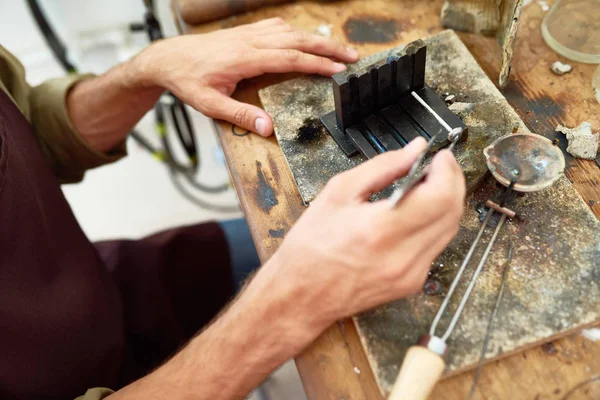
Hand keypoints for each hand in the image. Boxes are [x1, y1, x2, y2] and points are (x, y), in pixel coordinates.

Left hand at [134, 18, 357, 135]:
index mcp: (245, 59)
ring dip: (316, 39)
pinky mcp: (245, 32)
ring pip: (290, 30)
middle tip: (353, 57)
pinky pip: (277, 26)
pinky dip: (297, 31)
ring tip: (338, 49)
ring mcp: (248, 34)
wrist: (168, 58)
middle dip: (328, 48)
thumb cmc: (188, 81)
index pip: (290, 58)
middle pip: (298, 40)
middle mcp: (251, 41)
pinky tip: (305, 38)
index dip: (317, 64)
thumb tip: (268, 128)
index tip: (338, 72)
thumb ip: (239, 116)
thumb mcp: (209, 105)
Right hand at [261, 138, 465, 332]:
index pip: (440, 196)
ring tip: (427, 186)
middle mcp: (402, 256)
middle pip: (453, 212)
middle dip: (452, 182)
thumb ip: (382, 167)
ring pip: (450, 230)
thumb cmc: (311, 246)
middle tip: (438, 166)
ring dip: (446, 202)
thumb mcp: (338, 193)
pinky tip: (417, 214)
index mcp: (380, 229)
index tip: (440, 156)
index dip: (447, 171)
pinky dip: (433, 224)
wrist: (302, 295)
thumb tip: (415, 150)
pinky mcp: (412, 283)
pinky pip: (436, 246)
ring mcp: (411, 274)